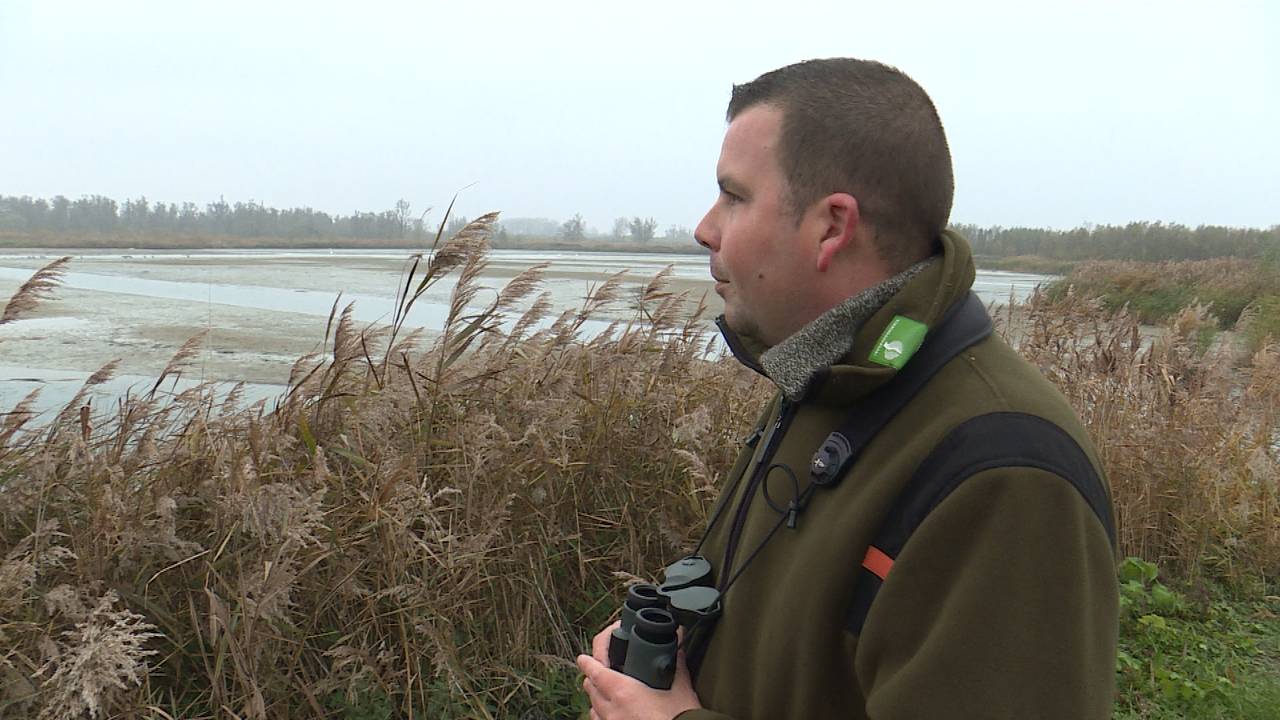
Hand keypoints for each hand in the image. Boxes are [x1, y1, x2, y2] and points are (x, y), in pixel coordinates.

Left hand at [576, 621, 701, 719]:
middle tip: (601, 671)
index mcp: (623, 692)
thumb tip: (677, 646)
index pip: (594, 670)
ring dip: (597, 698)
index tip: (583, 658)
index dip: (586, 662)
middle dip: (593, 677)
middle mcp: (611, 711)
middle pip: (590, 688)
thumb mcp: (681, 690)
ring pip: (593, 707)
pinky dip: (602, 716)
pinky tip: (615, 714)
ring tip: (608, 693)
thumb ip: (677, 664)